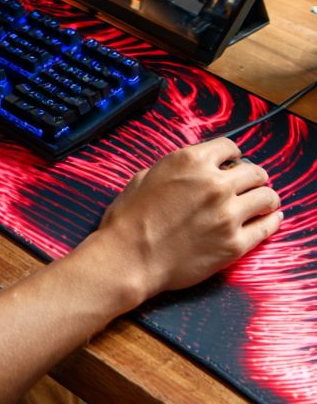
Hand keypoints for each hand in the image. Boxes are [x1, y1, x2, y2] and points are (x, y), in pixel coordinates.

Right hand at [95, 137, 281, 298]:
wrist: (130, 257)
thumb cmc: (131, 218)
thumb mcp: (147, 175)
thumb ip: (177, 169)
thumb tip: (192, 170)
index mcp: (192, 161)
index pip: (230, 147)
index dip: (232, 155)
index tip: (234, 164)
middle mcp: (215, 183)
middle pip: (254, 171)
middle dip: (253, 176)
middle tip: (251, 184)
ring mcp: (228, 215)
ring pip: (267, 197)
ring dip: (266, 197)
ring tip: (264, 201)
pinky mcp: (234, 244)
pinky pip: (266, 228)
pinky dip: (272, 221)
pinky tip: (272, 218)